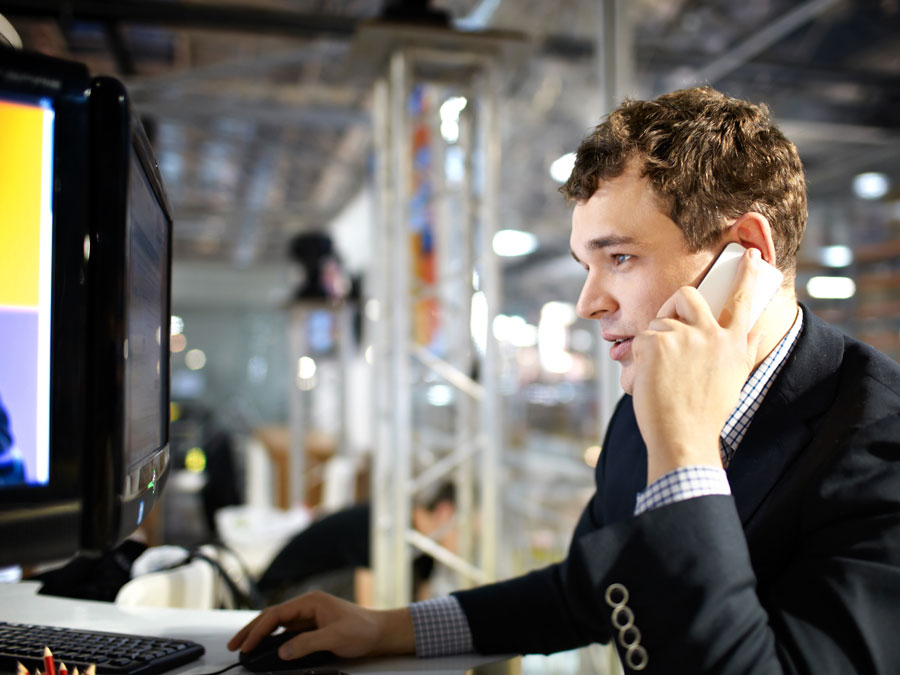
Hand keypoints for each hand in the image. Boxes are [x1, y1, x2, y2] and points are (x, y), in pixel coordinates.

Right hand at [227, 590, 414, 659]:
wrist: (381, 633)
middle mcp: (307, 606)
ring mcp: (309, 617)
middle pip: (272, 617)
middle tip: (234, 645)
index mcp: (311, 601)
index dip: (258, 630)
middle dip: (252, 630)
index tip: (246, 645)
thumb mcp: (334, 637)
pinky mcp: (313, 628)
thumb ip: (306, 644)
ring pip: (278, 625)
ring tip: (244, 647)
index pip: (276, 614)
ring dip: (260, 636)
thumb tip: (282, 651)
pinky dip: (274, 641)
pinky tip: (266, 649)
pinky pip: (288, 633)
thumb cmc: (362, 630)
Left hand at [631, 248, 766, 483]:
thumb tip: (758, 333)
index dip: (746, 276)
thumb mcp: (733, 380)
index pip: (742, 301)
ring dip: (655, 345)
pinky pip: (641, 338)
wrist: (684, 437)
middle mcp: (711, 334)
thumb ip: (743, 352)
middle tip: (669, 327)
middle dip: (675, 305)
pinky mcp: (656, 340)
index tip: (752, 255)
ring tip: (662, 376)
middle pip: (688, 296)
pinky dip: (640, 357)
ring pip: (658, 323)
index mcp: (733, 343)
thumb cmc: (705, 414)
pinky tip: (650, 379)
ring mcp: (683, 334)